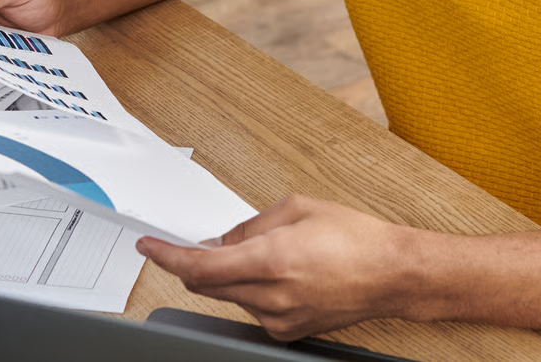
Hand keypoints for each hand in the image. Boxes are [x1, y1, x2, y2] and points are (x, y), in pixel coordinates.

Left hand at [136, 196, 413, 339]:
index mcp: (270, 260)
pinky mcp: (287, 330)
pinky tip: (278, 272)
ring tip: (263, 252)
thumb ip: (249, 226)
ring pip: (229, 295)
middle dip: (194, 262)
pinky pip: (251, 308)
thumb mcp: (295, 209)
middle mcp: (270, 295)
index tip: (149, 246)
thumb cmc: (354, 237)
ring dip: (227, 274)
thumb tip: (220, 240)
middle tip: (195, 241)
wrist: (391, 274)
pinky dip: (249, 289)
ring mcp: (278, 318)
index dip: (167, 256)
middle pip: (206, 284)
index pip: (200, 264)